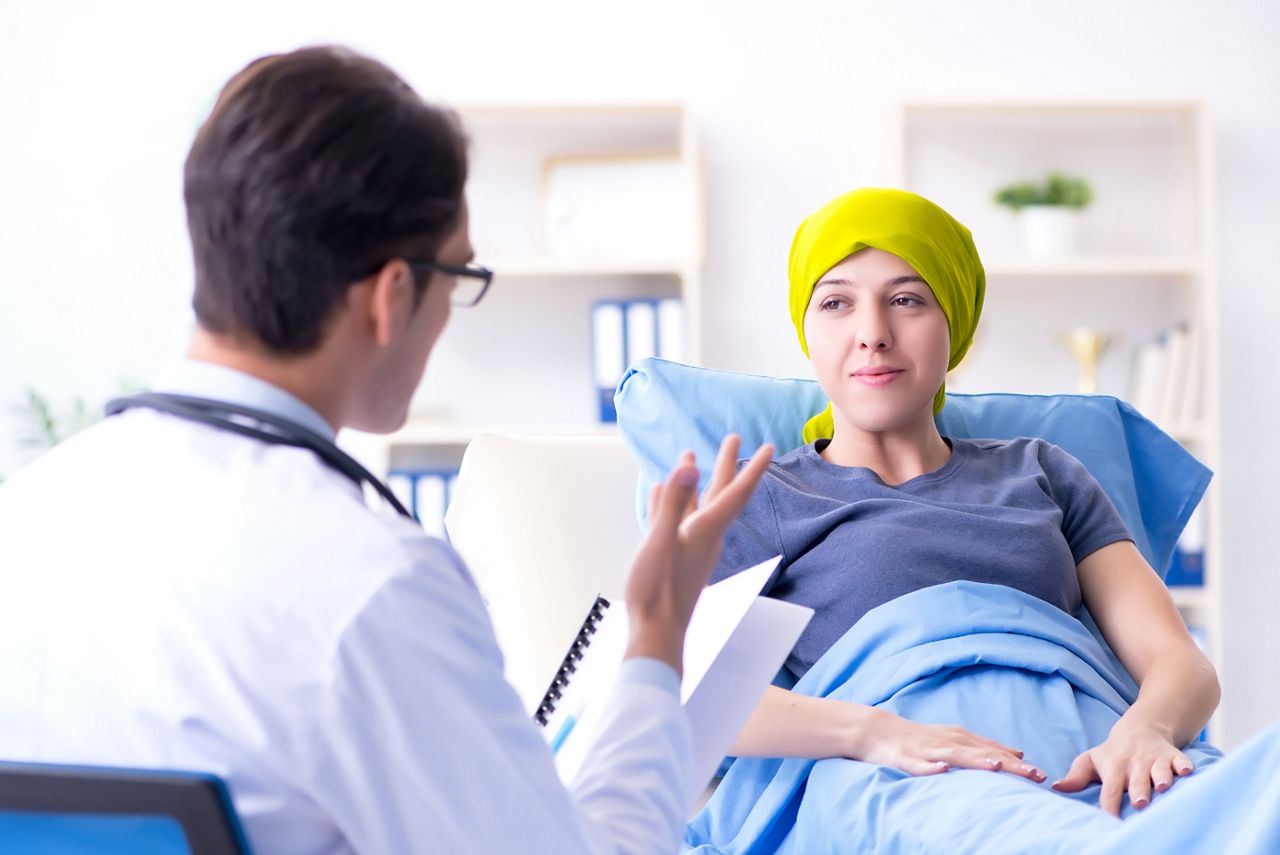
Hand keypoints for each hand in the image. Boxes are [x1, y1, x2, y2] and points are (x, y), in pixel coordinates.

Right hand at [623, 435, 773, 671]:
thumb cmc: (657, 593)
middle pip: (720, 493)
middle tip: (734, 437)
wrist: (655, 636)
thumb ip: (673, 504)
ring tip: (690, 456)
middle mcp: (704, 537)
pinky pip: (676, 520)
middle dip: (726, 464)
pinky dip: (671, 502)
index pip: (735, 492)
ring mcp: (690, 548)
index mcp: (705, 531)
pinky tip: (661, 491)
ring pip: (696, 505)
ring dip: (695, 480)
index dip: (751, 468)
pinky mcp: (676, 558)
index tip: (767, 446)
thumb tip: (689, 466)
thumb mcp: (660, 542)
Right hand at [851, 707, 1045, 782]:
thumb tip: (1016, 753)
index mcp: (961, 739)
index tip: (1042, 776)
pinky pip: (918, 765)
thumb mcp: (955, 740)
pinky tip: (940, 770)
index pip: (994, 752)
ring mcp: (927, 749)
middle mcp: (948, 742)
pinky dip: (930, 767)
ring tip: (996, 767)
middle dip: (1008, 764)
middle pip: (982, 754)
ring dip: (976, 761)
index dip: (1018, 763)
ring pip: (955, 756)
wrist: (877, 730)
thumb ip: (984, 747)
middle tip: (1034, 774)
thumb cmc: (919, 738)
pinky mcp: (905, 758)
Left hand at [1052, 720, 1193, 815]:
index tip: (1110, 821)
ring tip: (1163, 787)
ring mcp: (1155, 759)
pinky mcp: (1173, 756)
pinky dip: (1184, 764)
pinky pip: (1180, 759)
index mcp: (1114, 767)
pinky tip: (1187, 771)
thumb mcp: (1091, 760)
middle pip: (1137, 780)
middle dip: (1139, 791)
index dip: (1110, 804)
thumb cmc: (1112, 754)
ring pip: (1160, 770)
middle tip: (1140, 803)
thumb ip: (1076, 776)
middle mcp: (1135, 764)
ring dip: (1162, 778)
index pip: (1110, 789)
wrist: (1139, 729)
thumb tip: (1057, 787)